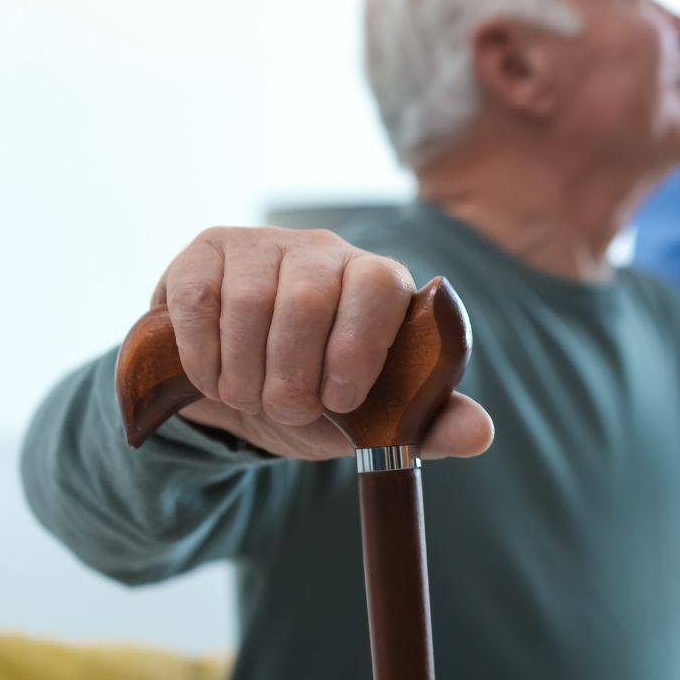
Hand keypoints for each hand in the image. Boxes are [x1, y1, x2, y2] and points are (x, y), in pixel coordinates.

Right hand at [151, 226, 493, 460]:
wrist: (243, 385)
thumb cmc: (319, 395)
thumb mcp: (371, 421)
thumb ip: (424, 424)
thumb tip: (480, 434)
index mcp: (376, 282)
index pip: (377, 286)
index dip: (359, 344)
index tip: (341, 400)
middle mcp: (323, 252)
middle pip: (307, 297)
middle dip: (292, 374)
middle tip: (288, 410)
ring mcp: (262, 246)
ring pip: (249, 301)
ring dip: (246, 372)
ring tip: (251, 397)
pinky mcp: (208, 253)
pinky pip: (199, 299)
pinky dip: (204, 355)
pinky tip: (215, 376)